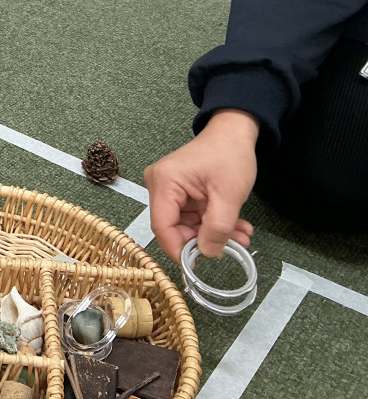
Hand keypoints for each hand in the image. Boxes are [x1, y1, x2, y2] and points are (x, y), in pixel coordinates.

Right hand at [144, 109, 257, 261]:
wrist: (233, 133)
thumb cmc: (229, 154)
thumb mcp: (228, 195)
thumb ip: (218, 228)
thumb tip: (208, 253)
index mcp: (165, 182)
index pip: (162, 226)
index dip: (178, 249)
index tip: (197, 266)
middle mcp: (159, 185)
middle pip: (173, 227)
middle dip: (202, 241)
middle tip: (231, 248)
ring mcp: (168, 188)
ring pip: (185, 224)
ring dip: (212, 233)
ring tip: (239, 237)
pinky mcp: (178, 191)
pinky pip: (191, 216)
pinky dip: (211, 223)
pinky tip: (234, 227)